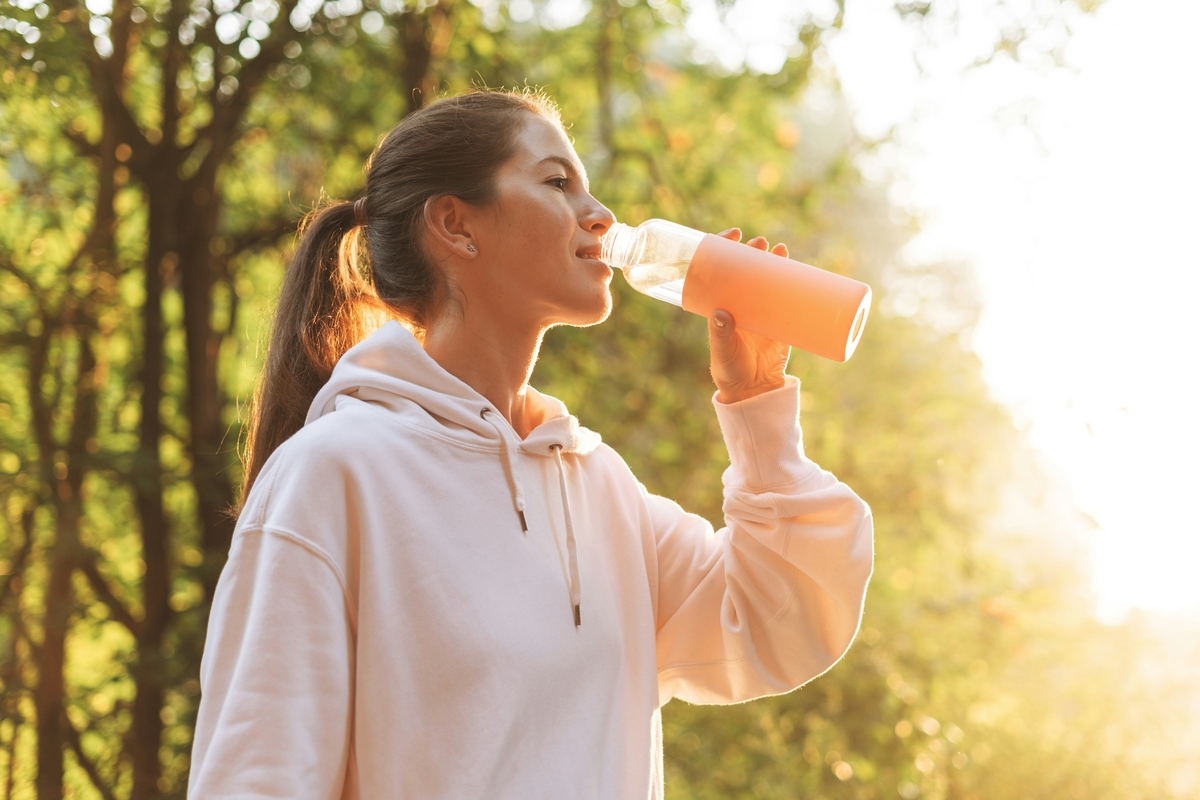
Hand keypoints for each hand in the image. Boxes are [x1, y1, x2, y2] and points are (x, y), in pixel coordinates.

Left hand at [708, 228, 791, 403]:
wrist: (754, 390)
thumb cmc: (730, 370)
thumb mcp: (723, 351)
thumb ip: (720, 333)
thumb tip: (721, 312)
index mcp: (722, 304)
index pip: (721, 269)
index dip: (725, 248)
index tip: (734, 235)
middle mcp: (741, 303)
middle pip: (747, 269)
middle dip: (753, 252)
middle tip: (760, 243)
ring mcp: (762, 310)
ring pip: (768, 279)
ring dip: (775, 262)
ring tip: (780, 249)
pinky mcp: (782, 321)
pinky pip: (790, 298)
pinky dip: (796, 284)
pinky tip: (801, 270)